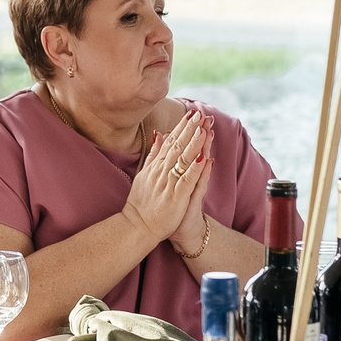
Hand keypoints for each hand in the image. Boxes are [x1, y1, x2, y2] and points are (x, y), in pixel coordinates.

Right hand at [120, 106, 208, 246]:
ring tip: (203, 128)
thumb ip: (153, 154)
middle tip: (200, 114)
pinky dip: (195, 169)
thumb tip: (159, 134)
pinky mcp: (175, 197)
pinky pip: (187, 180)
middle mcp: (161, 171)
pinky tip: (203, 158)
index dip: (182, 127)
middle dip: (189, 129)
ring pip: (183, 160)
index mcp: (156, 166)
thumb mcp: (144, 174)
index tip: (192, 114)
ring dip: (193, 144)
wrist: (137, 226)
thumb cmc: (142, 203)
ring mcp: (168, 183)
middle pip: (178, 147)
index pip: (171, 142)